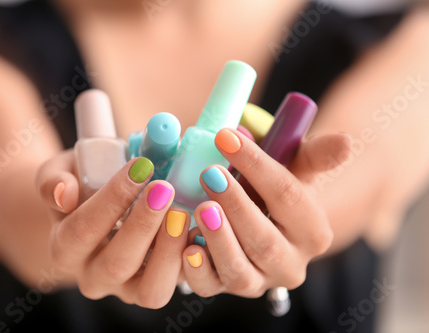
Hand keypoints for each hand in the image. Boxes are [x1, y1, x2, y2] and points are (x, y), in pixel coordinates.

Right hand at [36, 150, 189, 307]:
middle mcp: (93, 276)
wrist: (96, 208)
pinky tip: (199, 227)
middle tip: (164, 188)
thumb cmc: (81, 185)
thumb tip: (63, 193)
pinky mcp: (157, 286)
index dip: (112, 199)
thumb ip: (53, 181)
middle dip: (144, 225)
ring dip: (169, 250)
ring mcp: (127, 288)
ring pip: (150, 289)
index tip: (140, 167)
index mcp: (65, 249)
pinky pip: (176, 284)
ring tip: (182, 212)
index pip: (83, 230)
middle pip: (117, 264)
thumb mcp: (59, 174)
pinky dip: (191, 260)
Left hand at [182, 129, 351, 296]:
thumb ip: (317, 154)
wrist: (265, 222)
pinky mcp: (227, 290)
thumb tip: (345, 142)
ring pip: (240, 271)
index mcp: (314, 231)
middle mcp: (291, 264)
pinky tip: (187, 249)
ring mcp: (259, 281)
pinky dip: (197, 271)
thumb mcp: (298, 168)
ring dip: (218, 239)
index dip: (257, 166)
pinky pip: (210, 287)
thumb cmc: (278, 190)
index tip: (227, 137)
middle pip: (265, 240)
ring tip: (200, 208)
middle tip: (210, 174)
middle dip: (236, 206)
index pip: (288, 197)